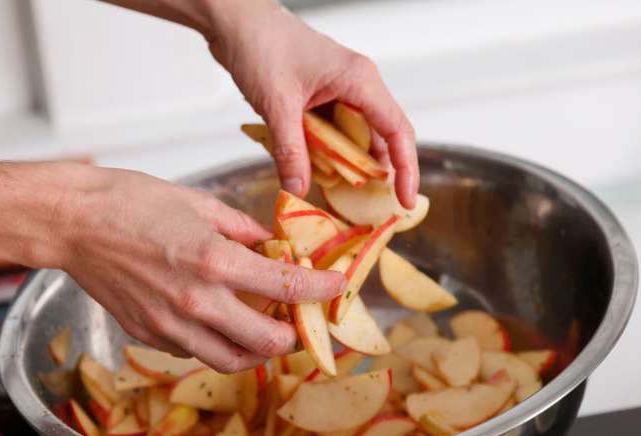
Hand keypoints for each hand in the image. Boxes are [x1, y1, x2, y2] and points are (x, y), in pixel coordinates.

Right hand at [63, 166, 344, 372]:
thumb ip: (244, 231)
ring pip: (232, 361)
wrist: (72, 222)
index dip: (322, 289)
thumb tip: (272, 246)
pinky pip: (196, 352)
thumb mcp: (200, 204)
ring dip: (257, 351)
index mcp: (216, 261)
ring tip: (263, 331)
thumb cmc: (130, 203)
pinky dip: (217, 343)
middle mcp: (197, 302)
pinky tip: (218, 322)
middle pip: (267, 343)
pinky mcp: (150, 336)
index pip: (289, 286)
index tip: (337, 287)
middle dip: (294, 334)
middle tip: (298, 321)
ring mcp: (171, 326)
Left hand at [208, 1, 418, 207]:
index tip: (404, 200)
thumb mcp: (277, 105)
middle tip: (372, 209)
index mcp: (359, 81)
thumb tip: (298, 191)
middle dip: (378, 173)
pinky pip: (334, 133)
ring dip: (349, 166)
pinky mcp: (321, 97)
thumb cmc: (260, 46)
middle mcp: (357, 85)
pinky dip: (328, 155)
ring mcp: (340, 91)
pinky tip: (317, 174)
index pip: (396, 130)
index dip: (406, 169)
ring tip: (343, 198)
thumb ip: (290, 151)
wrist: (235, 20)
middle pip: (381, 137)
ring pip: (356, 137)